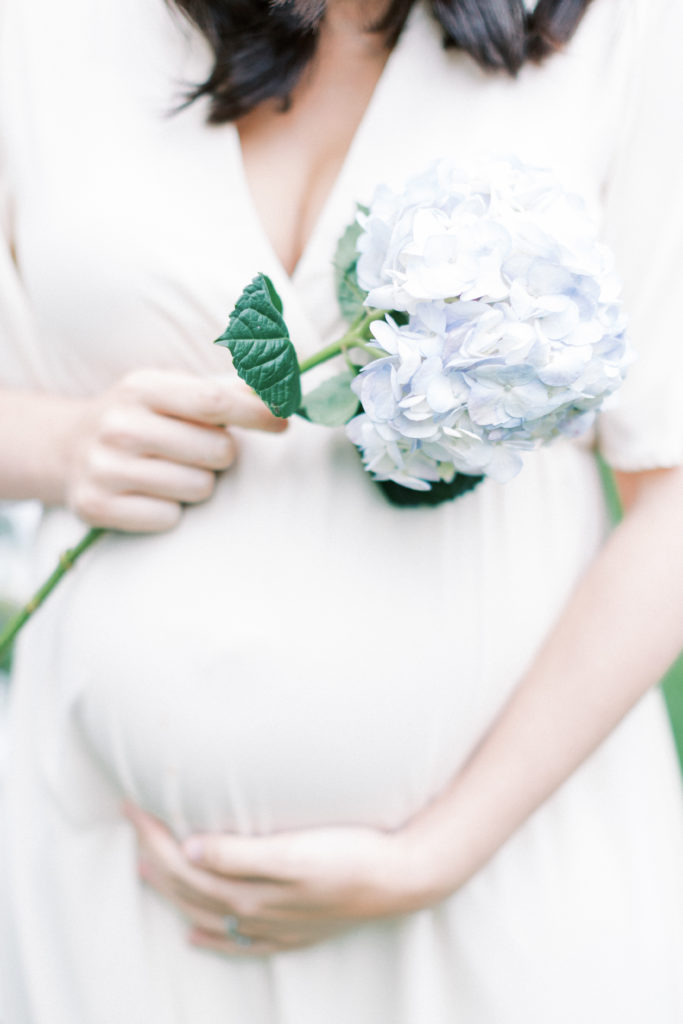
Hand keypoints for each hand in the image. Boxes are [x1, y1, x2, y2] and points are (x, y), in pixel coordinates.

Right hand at [61, 368, 285, 530]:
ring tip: (170, 471)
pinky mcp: (96, 506)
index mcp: (142, 387)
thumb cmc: (142, 418)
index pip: (215, 401)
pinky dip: (169, 510)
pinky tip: (148, 493)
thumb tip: (282, 387)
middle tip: (198, 451)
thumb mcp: (171, 391)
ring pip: (199, 488)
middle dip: (222, 454)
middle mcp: (119, 425)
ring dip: (197, 484)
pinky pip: (169, 518)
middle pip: (218, 451)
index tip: (284, 422)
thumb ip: (226, 389)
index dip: (258, 414)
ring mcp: (104, 467)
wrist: (66, 448)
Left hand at [124, 805, 431, 955]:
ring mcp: (272, 926)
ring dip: (173, 892)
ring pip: (205, 912)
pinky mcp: (291, 930)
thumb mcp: (294, 852)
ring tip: (147, 871)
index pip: (183, 863)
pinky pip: (236, 941)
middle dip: (154, 856)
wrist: (400, 880)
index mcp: (247, 892)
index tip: (131, 805)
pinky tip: (197, 936)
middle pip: (187, 888)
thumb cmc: (350, 856)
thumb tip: (188, 851)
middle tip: (132, 823)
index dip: (153, 835)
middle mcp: (252, 914)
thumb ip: (239, 854)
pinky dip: (211, 937)